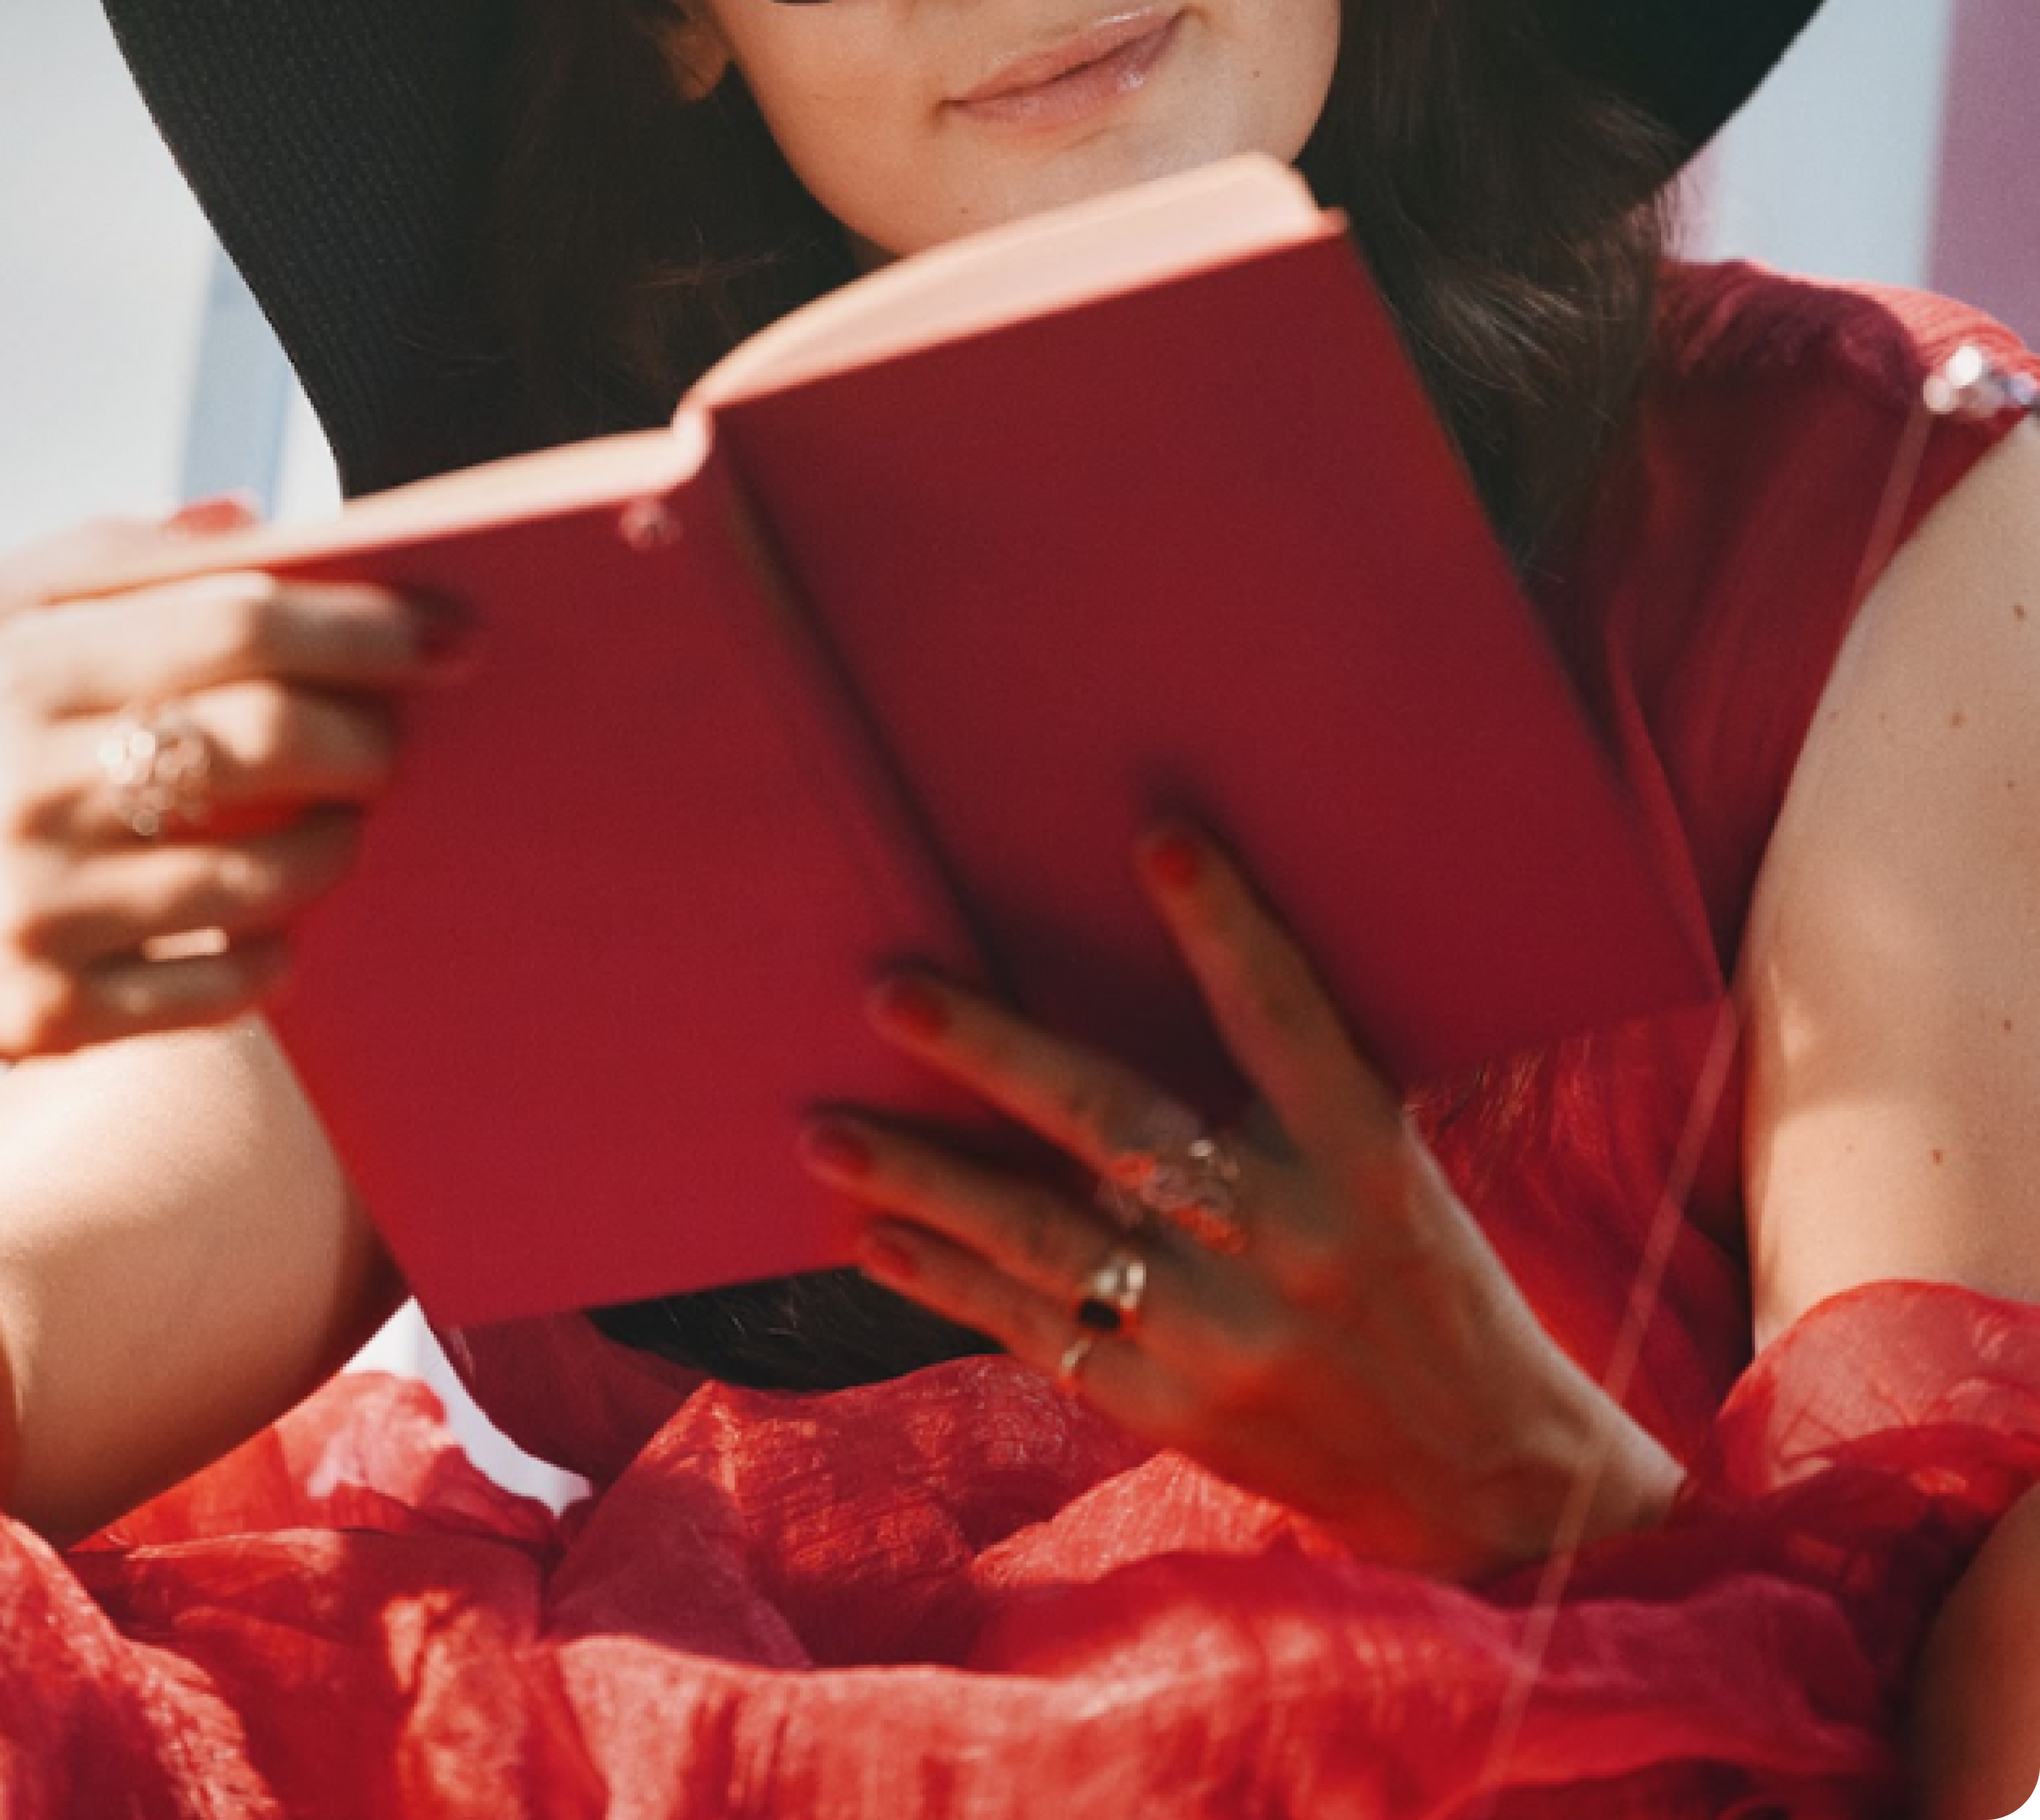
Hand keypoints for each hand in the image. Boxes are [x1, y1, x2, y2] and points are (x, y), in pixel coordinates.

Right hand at [0, 506, 457, 1121]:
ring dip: (339, 843)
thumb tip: (246, 515)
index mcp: (15, 668)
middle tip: (397, 736)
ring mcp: (38, 908)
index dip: (365, 624)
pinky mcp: (49, 1015)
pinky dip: (277, 952)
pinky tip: (273, 923)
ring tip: (341, 821)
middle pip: (270, 738)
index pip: (237, 620)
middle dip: (371, 736)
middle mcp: (24, 784)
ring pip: (269, 871)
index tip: (448, 631)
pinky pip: (228, 985)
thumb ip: (105, 560)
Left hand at [796, 824, 1682, 1579]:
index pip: (1287, 1020)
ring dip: (928, 1183)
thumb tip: (1168, 978)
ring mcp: (1223, 1336)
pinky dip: (950, 1284)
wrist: (1489, 1478)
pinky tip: (875, 1238)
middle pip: (1119, 1129)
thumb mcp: (1393, 1171)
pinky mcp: (1176, 1412)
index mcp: (1362, 1157)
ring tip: (827, 1133)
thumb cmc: (1429, 1283)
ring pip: (1048, 1242)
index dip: (1225, 929)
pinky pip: (1039, 1334)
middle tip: (889, 994)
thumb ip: (1291, 1097)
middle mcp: (1288, 1242)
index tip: (1158, 839)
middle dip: (994, 1057)